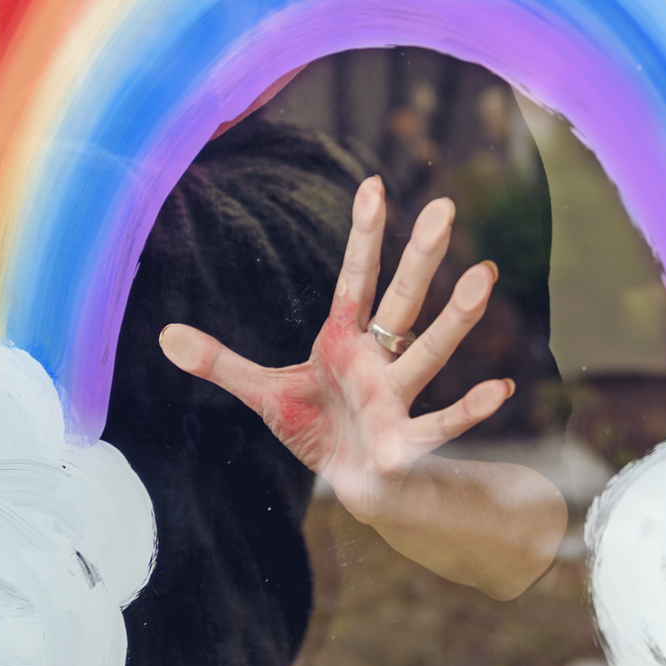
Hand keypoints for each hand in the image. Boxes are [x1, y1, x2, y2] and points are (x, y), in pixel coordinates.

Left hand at [159, 177, 512, 526]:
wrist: (354, 482)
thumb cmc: (318, 426)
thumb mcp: (262, 393)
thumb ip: (219, 363)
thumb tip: (163, 335)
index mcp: (343, 339)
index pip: (355, 278)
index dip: (364, 234)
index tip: (373, 183)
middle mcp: (377, 359)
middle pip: (401, 300)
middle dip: (421, 256)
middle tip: (446, 206)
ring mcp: (397, 396)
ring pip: (430, 350)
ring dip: (457, 316)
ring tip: (485, 274)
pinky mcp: (406, 441)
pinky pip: (443, 423)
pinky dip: (471, 409)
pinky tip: (502, 387)